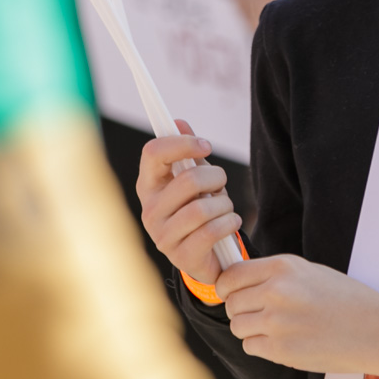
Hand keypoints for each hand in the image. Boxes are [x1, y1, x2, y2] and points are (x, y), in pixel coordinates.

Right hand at [134, 119, 239, 286]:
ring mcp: (163, 235)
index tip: (206, 146)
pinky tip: (230, 222)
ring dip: (225, 204)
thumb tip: (178, 122)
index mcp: (148, 185)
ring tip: (225, 208)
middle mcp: (150, 210)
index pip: (153, 153)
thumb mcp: (193, 179)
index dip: (182, 144)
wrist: (205, 257)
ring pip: (202, 208)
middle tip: (221, 184)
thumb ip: (186, 152)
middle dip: (216, 178)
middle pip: (188, 180)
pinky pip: (212, 231)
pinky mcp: (181, 256)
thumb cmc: (197, 211)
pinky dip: (230, 223)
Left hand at [216, 254, 378, 378]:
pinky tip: (282, 342)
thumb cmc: (346, 299)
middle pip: (231, 303)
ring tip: (273, 329)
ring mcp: (276, 322)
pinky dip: (260, 346)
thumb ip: (274, 275)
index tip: (232, 293)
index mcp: (282, 267)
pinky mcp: (281, 349)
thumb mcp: (309, 272)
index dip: (227, 287)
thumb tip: (237, 281)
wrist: (376, 330)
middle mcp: (275, 291)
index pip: (231, 275)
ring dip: (249, 329)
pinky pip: (250, 346)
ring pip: (237, 326)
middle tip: (259, 314)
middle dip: (240, 309)